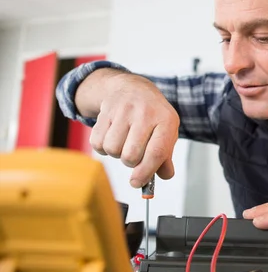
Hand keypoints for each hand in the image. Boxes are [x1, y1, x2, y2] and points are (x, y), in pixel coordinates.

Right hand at [81, 69, 179, 187]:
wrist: (131, 88)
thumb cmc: (152, 115)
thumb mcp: (167, 131)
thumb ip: (166, 156)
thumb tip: (164, 176)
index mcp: (166, 120)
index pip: (156, 152)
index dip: (146, 172)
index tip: (137, 183)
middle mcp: (145, 113)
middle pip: (131, 155)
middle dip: (131, 163)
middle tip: (135, 154)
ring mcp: (124, 110)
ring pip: (112, 150)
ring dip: (116, 153)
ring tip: (124, 142)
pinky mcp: (105, 111)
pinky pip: (97, 142)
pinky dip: (103, 147)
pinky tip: (112, 136)